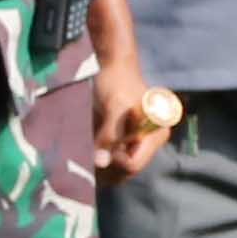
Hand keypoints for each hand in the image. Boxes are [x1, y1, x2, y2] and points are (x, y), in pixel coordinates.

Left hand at [93, 57, 171, 184]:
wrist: (111, 66)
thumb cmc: (117, 83)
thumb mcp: (114, 107)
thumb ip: (110, 134)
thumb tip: (100, 162)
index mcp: (155, 134)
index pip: (134, 163)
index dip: (114, 161)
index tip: (97, 149)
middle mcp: (148, 143)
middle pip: (126, 170)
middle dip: (106, 168)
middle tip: (82, 160)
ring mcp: (135, 143)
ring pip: (118, 168)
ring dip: (100, 167)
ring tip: (81, 158)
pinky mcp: (122, 142)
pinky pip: (111, 160)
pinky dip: (98, 160)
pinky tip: (85, 155)